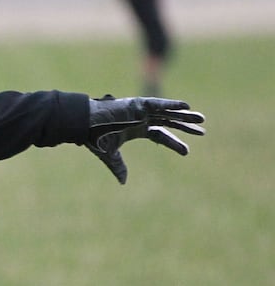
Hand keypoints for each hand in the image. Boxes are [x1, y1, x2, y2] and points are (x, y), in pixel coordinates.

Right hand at [85, 96, 204, 183]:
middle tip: (202, 132)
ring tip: (201, 119)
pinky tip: (186, 106)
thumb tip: (123, 182)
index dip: (173, 143)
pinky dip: (172, 104)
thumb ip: (119, 167)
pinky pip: (159, 103)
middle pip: (168, 122)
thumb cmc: (95, 137)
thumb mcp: (110, 155)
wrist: (84, 124)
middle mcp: (142, 118)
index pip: (160, 135)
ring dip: (184, 115)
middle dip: (185, 126)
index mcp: (137, 129)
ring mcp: (141, 110)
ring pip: (167, 112)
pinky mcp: (138, 104)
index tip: (187, 152)